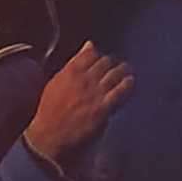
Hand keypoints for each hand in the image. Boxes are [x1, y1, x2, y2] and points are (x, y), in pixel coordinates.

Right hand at [24, 41, 131, 165]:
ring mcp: (94, 94)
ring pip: (115, 75)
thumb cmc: (50, 110)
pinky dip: (127, 85)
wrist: (50, 135)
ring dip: (123, 71)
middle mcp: (84, 79)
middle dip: (113, 63)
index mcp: (70, 71)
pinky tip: (131, 82)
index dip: (100, 55)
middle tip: (118, 66)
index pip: (92, 53)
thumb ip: (74, 62)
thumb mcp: (57, 82)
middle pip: (106, 63)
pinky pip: (120, 92)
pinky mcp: (103, 108)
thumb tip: (89, 45)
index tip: (103, 59)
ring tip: (128, 71)